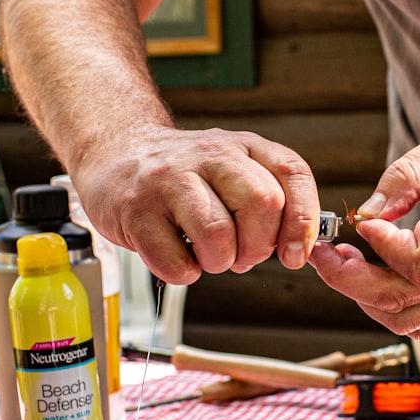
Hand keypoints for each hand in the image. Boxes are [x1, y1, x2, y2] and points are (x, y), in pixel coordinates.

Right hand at [72, 126, 320, 284]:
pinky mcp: (136, 210)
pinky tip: (177, 255)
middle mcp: (210, 155)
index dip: (302, 221)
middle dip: (259, 247)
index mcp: (244, 146)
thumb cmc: (185, 175)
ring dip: (220, 262)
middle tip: (242, 256)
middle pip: (263, 204)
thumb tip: (296, 250)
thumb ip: (270, 201)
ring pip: (219, 235)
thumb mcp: (234, 170)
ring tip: (206, 254)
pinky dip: (184, 273)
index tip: (294, 254)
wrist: (117, 154)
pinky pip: (176, 262)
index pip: (293, 173)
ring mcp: (169, 179)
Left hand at [308, 124, 419, 338]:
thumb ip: (407, 174)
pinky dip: (391, 311)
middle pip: (403, 299)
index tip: (362, 220)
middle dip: (350, 280)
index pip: (419, 260)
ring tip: (346, 263)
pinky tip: (376, 279)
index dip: (380, 246)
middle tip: (327, 250)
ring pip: (409, 321)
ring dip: (365, 299)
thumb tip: (366, 210)